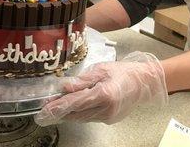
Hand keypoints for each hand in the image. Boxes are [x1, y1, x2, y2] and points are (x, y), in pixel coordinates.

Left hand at [34, 51, 167, 125]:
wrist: (144, 82)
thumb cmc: (123, 72)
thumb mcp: (101, 69)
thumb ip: (82, 80)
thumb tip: (65, 87)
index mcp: (105, 94)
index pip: (76, 103)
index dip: (59, 106)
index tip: (45, 109)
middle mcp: (106, 109)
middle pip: (77, 113)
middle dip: (60, 111)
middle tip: (44, 110)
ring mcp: (109, 116)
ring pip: (82, 117)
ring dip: (68, 112)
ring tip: (55, 107)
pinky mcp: (110, 119)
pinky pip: (90, 117)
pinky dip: (80, 112)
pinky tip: (73, 107)